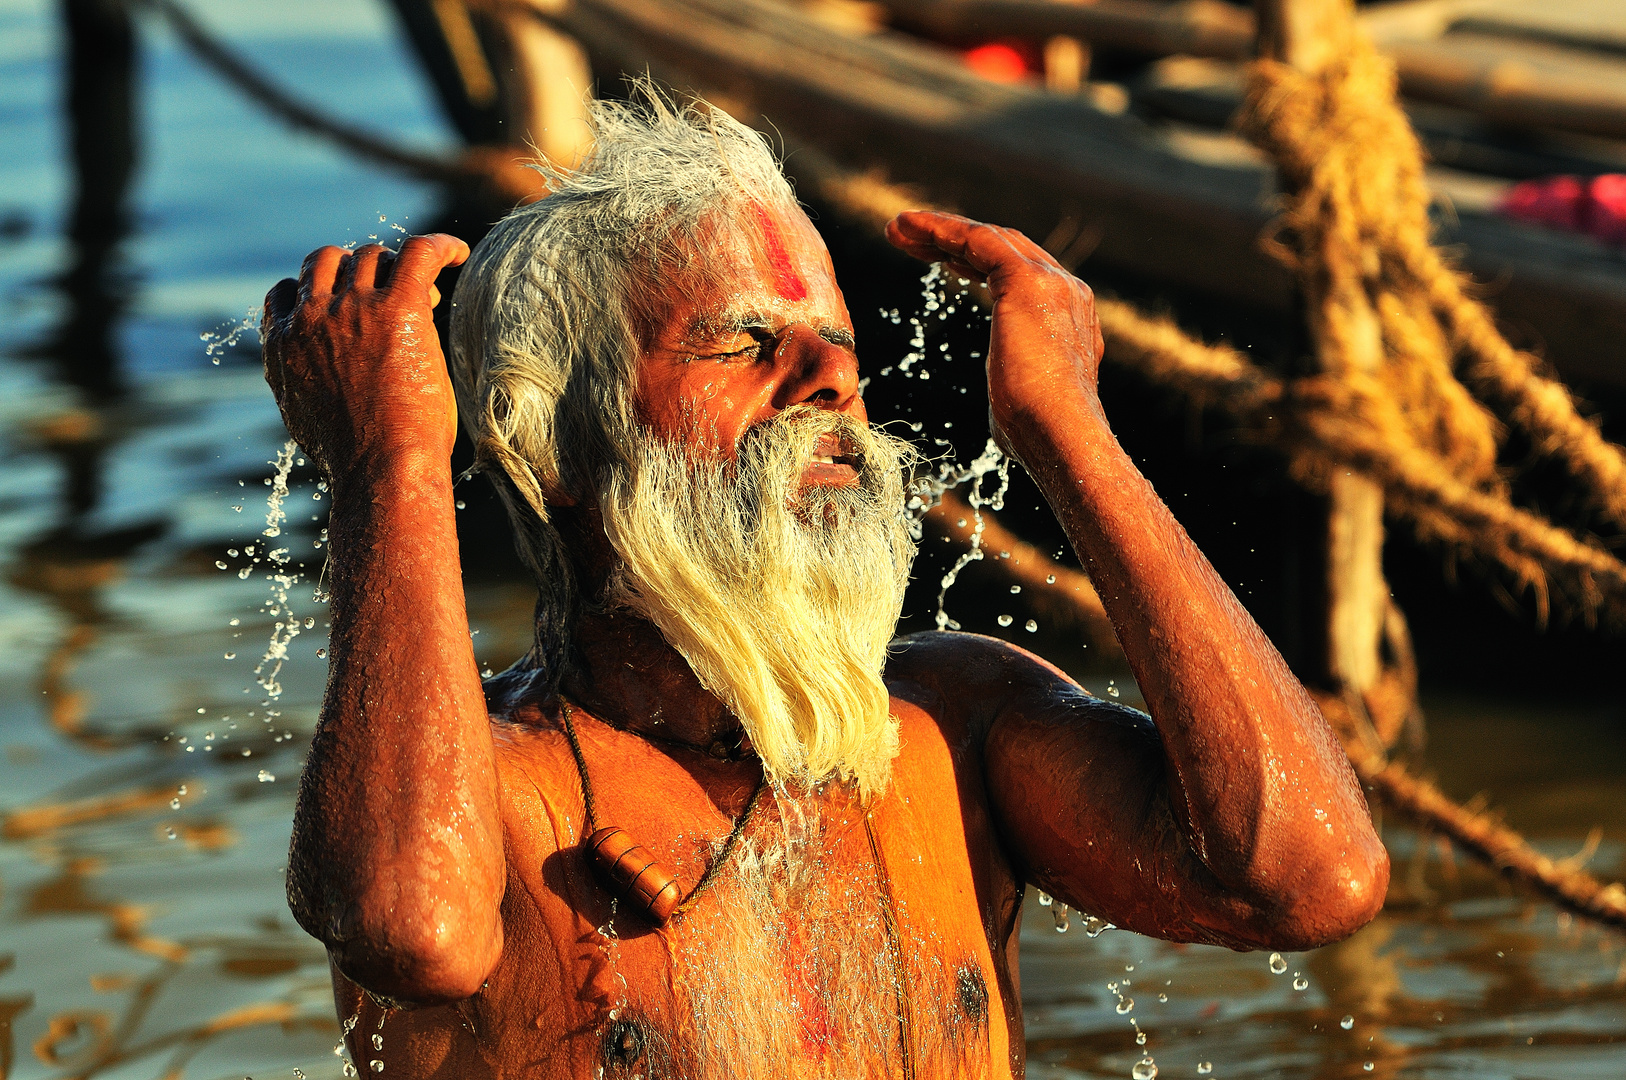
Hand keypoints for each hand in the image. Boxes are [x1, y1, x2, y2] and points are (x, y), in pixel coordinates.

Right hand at [261, 234, 469, 481]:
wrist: (380, 469)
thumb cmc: (355, 459)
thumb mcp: (307, 416)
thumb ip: (304, 383)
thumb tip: (318, 380)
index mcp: (283, 343)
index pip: (287, 292)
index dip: (318, 292)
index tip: (346, 307)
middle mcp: (312, 316)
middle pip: (328, 261)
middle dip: (356, 272)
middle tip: (389, 297)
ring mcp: (353, 308)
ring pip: (372, 255)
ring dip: (395, 267)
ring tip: (427, 294)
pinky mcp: (398, 307)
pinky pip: (419, 252)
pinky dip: (441, 247)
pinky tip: (459, 253)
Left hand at [884, 212, 1103, 445]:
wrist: (1062, 435)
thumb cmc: (1037, 436)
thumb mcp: (1020, 402)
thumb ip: (1013, 386)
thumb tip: (1006, 404)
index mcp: (1068, 320)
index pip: (1018, 275)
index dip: (974, 264)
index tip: (940, 262)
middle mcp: (1066, 292)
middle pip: (1004, 249)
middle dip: (953, 241)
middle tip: (909, 236)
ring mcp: (1052, 282)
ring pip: (989, 239)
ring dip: (939, 231)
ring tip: (898, 228)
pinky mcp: (1027, 280)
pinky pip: (977, 240)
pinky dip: (940, 230)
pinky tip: (908, 227)